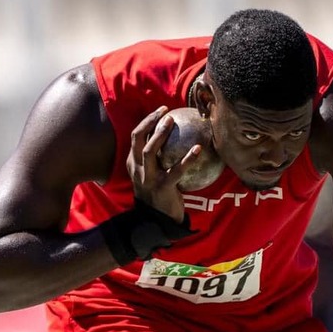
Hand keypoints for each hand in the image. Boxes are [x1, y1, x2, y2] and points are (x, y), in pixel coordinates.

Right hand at [126, 106, 201, 221]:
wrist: (158, 221)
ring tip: (173, 122)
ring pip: (150, 151)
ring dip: (160, 134)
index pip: (135, 137)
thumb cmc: (159, 194)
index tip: (161, 110)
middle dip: (150, 123)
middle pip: (139, 140)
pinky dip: (188, 158)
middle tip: (166, 112)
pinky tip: (198, 148)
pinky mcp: (163, 188)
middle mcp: (138, 169)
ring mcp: (148, 178)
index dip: (146, 121)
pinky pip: (176, 170)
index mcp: (134, 164)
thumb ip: (158, 159)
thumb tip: (177, 138)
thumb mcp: (153, 175)